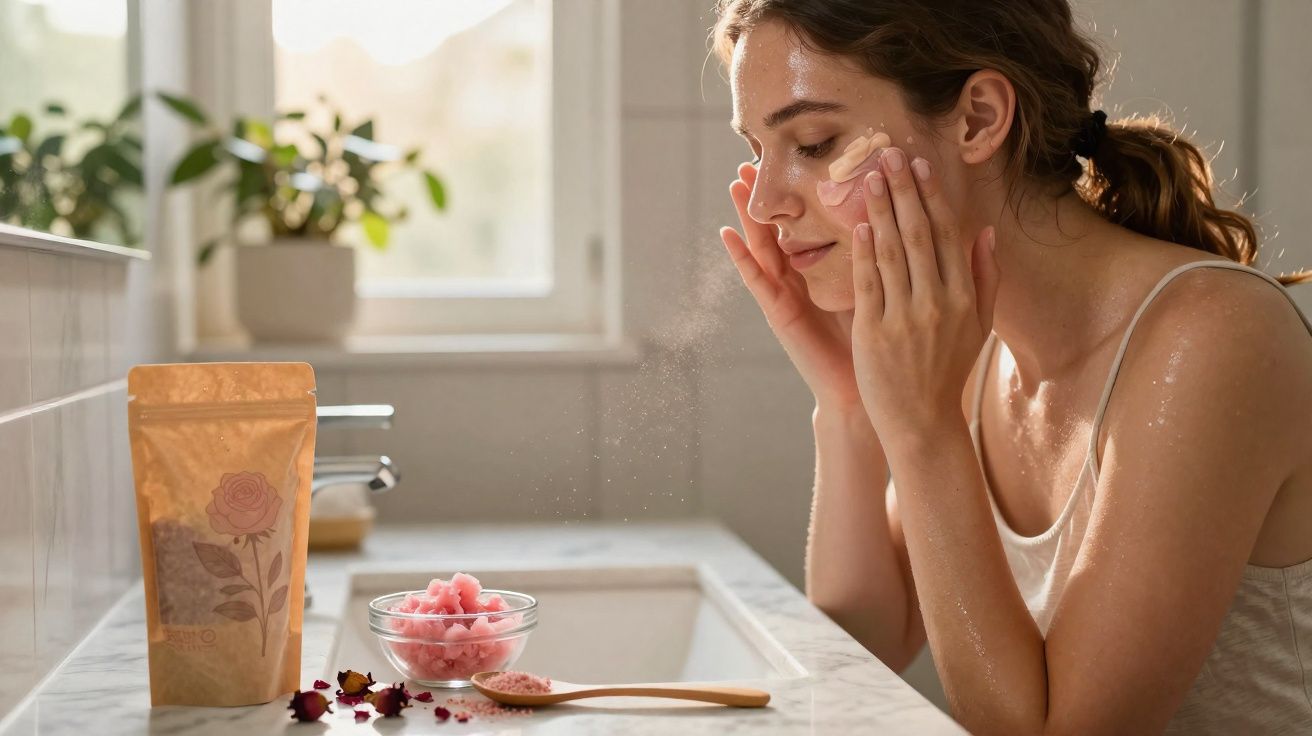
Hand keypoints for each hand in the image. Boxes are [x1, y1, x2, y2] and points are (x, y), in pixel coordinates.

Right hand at [720, 162, 862, 409]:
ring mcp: (786, 296)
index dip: (797, 194)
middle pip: (779, 228)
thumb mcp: (882, 290)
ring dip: (745, 214)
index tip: (792, 158)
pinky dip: (739, 258)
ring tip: (734, 183)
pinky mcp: (779, 315)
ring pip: (762, 246)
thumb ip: (885, 257)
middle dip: (767, 194)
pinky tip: (725, 234)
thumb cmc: (877, 344)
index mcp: (822, 272)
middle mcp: (800, 280)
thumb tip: (906, 217)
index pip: (807, 224)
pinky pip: (756, 281)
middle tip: (752, 156)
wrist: (864, 392)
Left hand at [849, 149, 999, 441]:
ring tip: (868, 177)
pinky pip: (869, 282)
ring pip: (891, 251)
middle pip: (917, 234)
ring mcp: (905, 316)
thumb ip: (985, 277)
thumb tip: (986, 231)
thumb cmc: (947, 371)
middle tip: (887, 154)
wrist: (921, 421)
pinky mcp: (874, 331)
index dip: (931, 197)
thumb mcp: (978, 326)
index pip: (945, 235)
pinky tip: (857, 224)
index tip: (920, 165)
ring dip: (879, 209)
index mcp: (962, 296)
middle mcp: (936, 301)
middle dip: (903, 190)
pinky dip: (863, 251)